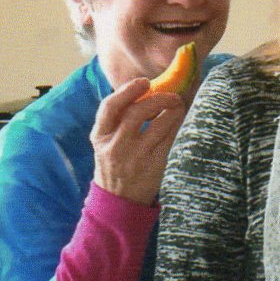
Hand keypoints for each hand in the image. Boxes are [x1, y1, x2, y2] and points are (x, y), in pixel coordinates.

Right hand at [91, 79, 187, 205]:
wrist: (119, 198)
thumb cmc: (115, 162)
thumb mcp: (106, 142)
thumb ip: (118, 120)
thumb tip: (144, 91)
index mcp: (100, 136)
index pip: (109, 107)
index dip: (127, 91)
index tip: (144, 82)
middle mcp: (115, 146)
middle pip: (136, 113)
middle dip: (156, 98)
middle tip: (170, 94)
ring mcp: (135, 156)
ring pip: (157, 125)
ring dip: (172, 109)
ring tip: (178, 103)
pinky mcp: (153, 165)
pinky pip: (169, 139)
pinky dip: (176, 124)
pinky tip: (179, 118)